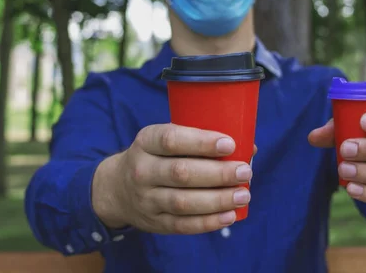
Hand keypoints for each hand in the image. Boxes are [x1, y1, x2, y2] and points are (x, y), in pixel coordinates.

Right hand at [92, 124, 255, 234]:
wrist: (117, 188)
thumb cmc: (156, 156)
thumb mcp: (166, 139)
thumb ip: (201, 140)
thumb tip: (248, 147)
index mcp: (146, 141)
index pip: (171, 140)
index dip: (201, 142)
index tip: (229, 144)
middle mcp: (142, 170)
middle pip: (181, 173)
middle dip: (218, 173)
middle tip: (245, 171)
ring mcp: (146, 199)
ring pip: (183, 202)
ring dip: (218, 200)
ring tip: (243, 194)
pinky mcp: (154, 222)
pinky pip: (182, 225)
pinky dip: (208, 222)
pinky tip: (230, 215)